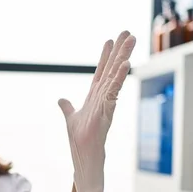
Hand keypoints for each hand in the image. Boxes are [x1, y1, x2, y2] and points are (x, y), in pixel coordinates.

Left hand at [59, 31, 136, 191]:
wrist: (84, 159)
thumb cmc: (80, 142)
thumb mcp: (70, 119)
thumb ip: (67, 108)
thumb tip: (61, 99)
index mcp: (95, 98)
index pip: (101, 73)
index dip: (105, 57)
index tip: (110, 40)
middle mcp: (102, 98)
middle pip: (112, 69)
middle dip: (120, 50)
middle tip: (128, 32)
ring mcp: (106, 104)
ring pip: (116, 76)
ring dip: (123, 57)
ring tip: (131, 40)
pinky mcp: (106, 113)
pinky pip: (114, 92)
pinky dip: (119, 78)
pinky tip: (125, 64)